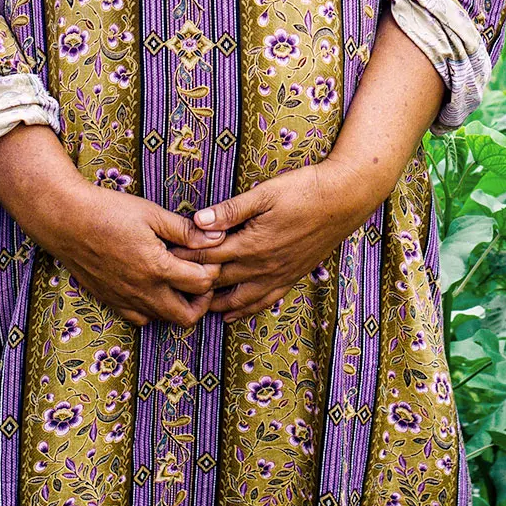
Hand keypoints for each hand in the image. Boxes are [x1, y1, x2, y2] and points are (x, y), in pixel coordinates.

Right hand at [0, 125, 225, 328]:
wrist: (66, 221)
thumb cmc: (109, 211)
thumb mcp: (151, 214)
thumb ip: (185, 231)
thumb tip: (216, 237)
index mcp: (157, 269)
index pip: (201, 283)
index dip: (213, 270)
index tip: (212, 256)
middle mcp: (143, 292)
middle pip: (186, 316)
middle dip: (202, 299)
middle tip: (201, 276)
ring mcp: (125, 300)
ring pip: (163, 319)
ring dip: (177, 304)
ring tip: (178, 278)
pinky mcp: (111, 301)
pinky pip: (139, 318)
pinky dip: (152, 309)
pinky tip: (152, 286)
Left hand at [170, 159, 377, 322]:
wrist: (343, 200)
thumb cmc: (304, 191)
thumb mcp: (265, 194)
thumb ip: (231, 210)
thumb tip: (199, 221)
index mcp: (251, 244)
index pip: (208, 256)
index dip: (184, 258)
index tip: (161, 258)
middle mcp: (262, 266)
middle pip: (218, 280)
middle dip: (192, 282)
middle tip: (167, 284)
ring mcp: (277, 275)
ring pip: (238, 299)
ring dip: (214, 303)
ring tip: (192, 306)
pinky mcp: (290, 276)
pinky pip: (263, 301)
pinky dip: (244, 310)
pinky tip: (232, 314)